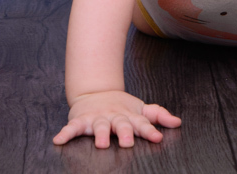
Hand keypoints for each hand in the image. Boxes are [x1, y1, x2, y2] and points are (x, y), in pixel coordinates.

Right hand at [53, 90, 180, 147]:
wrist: (95, 92)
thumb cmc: (121, 107)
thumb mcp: (140, 109)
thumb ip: (158, 115)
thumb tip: (178, 122)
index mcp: (129, 116)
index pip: (142, 124)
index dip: (150, 130)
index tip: (157, 137)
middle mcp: (114, 117)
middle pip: (121, 125)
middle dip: (124, 133)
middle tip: (127, 143)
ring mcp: (98, 118)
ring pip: (99, 126)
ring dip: (100, 134)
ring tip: (101, 143)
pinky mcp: (81, 120)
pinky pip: (73, 127)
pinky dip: (65, 133)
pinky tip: (59, 140)